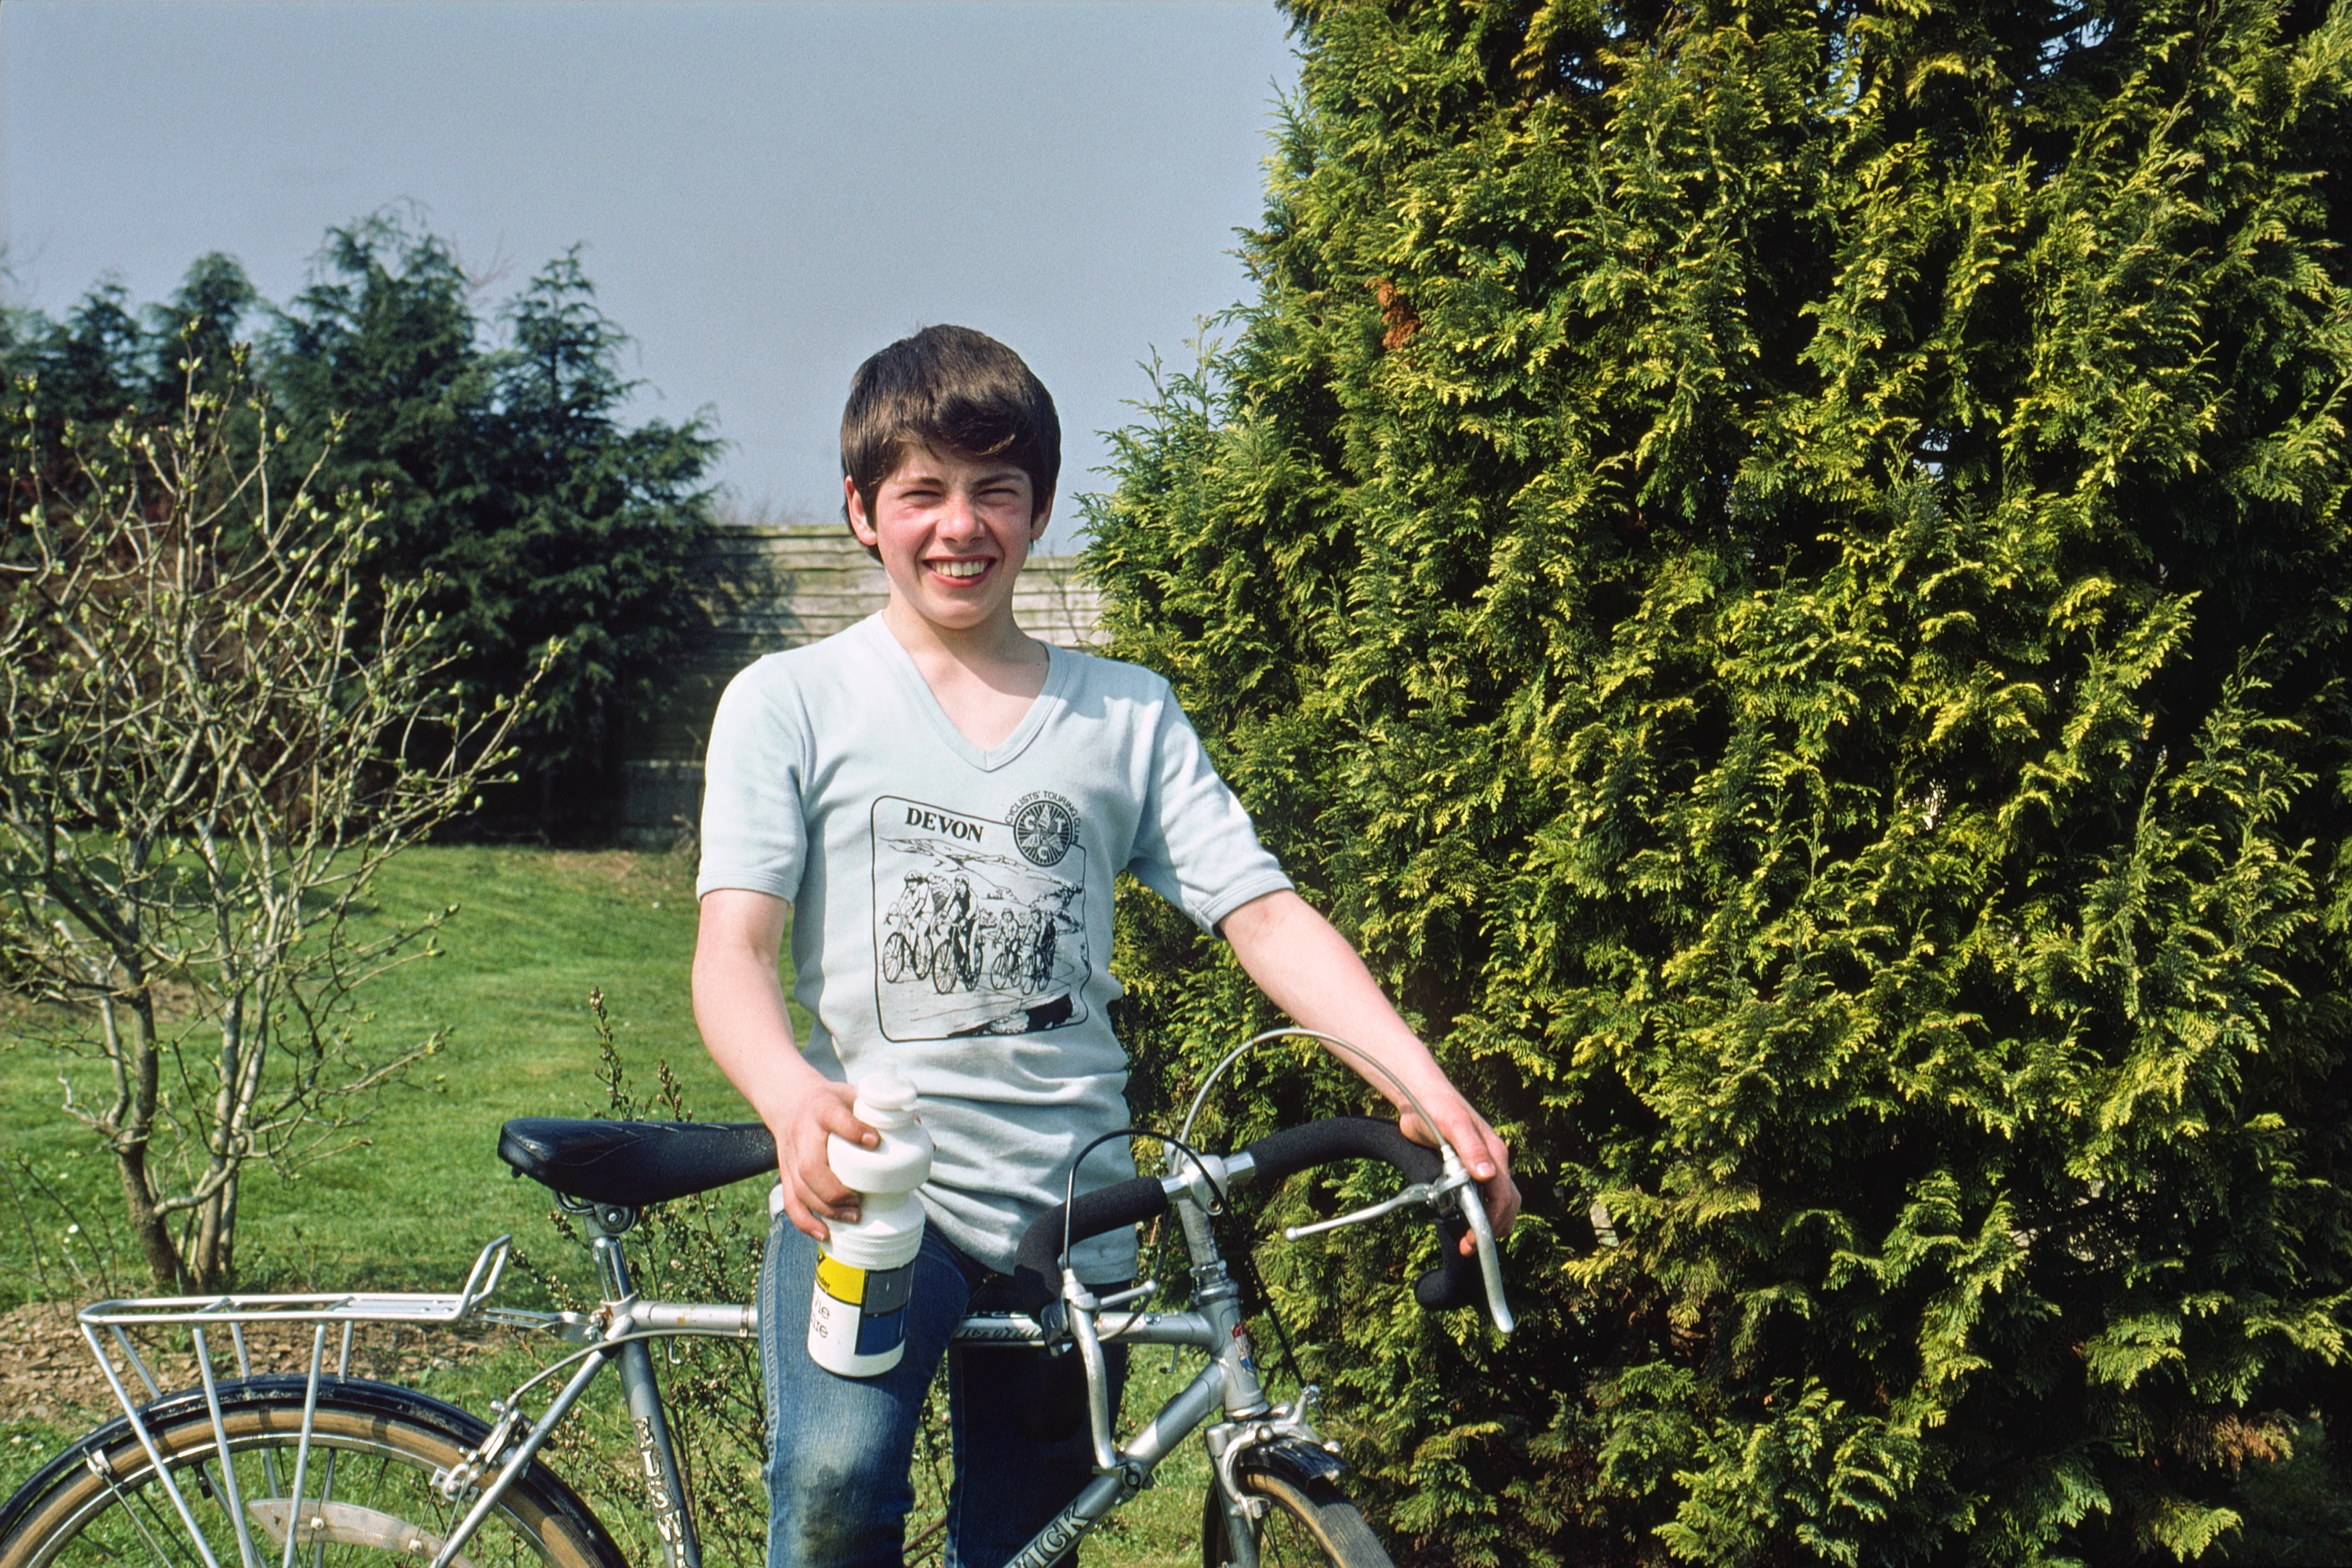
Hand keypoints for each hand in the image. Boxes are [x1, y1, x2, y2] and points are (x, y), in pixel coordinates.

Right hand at [770, 1080, 875, 1242]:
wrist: (789, 1102)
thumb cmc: (831, 1102)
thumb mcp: (852, 1095)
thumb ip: (881, 1110)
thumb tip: (918, 1130)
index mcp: (822, 1108)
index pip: (834, 1118)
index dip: (853, 1130)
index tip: (874, 1142)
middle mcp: (802, 1134)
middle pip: (811, 1167)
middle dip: (836, 1190)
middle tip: (860, 1200)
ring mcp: (791, 1157)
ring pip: (801, 1190)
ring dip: (827, 1209)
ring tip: (854, 1216)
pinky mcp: (786, 1175)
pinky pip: (791, 1203)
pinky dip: (806, 1222)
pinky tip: (825, 1233)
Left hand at [1399, 1094, 1518, 1255]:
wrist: (1418, 1095)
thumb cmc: (1435, 1107)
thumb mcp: (1453, 1124)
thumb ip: (1471, 1148)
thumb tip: (1488, 1175)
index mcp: (1494, 1152)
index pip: (1503, 1194)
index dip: (1492, 1220)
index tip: (1474, 1239)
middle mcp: (1494, 1161)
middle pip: (1507, 1202)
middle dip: (1493, 1228)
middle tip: (1469, 1247)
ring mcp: (1483, 1165)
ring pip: (1499, 1201)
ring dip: (1489, 1224)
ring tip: (1469, 1242)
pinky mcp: (1469, 1169)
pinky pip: (1484, 1196)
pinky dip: (1480, 1213)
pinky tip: (1466, 1223)